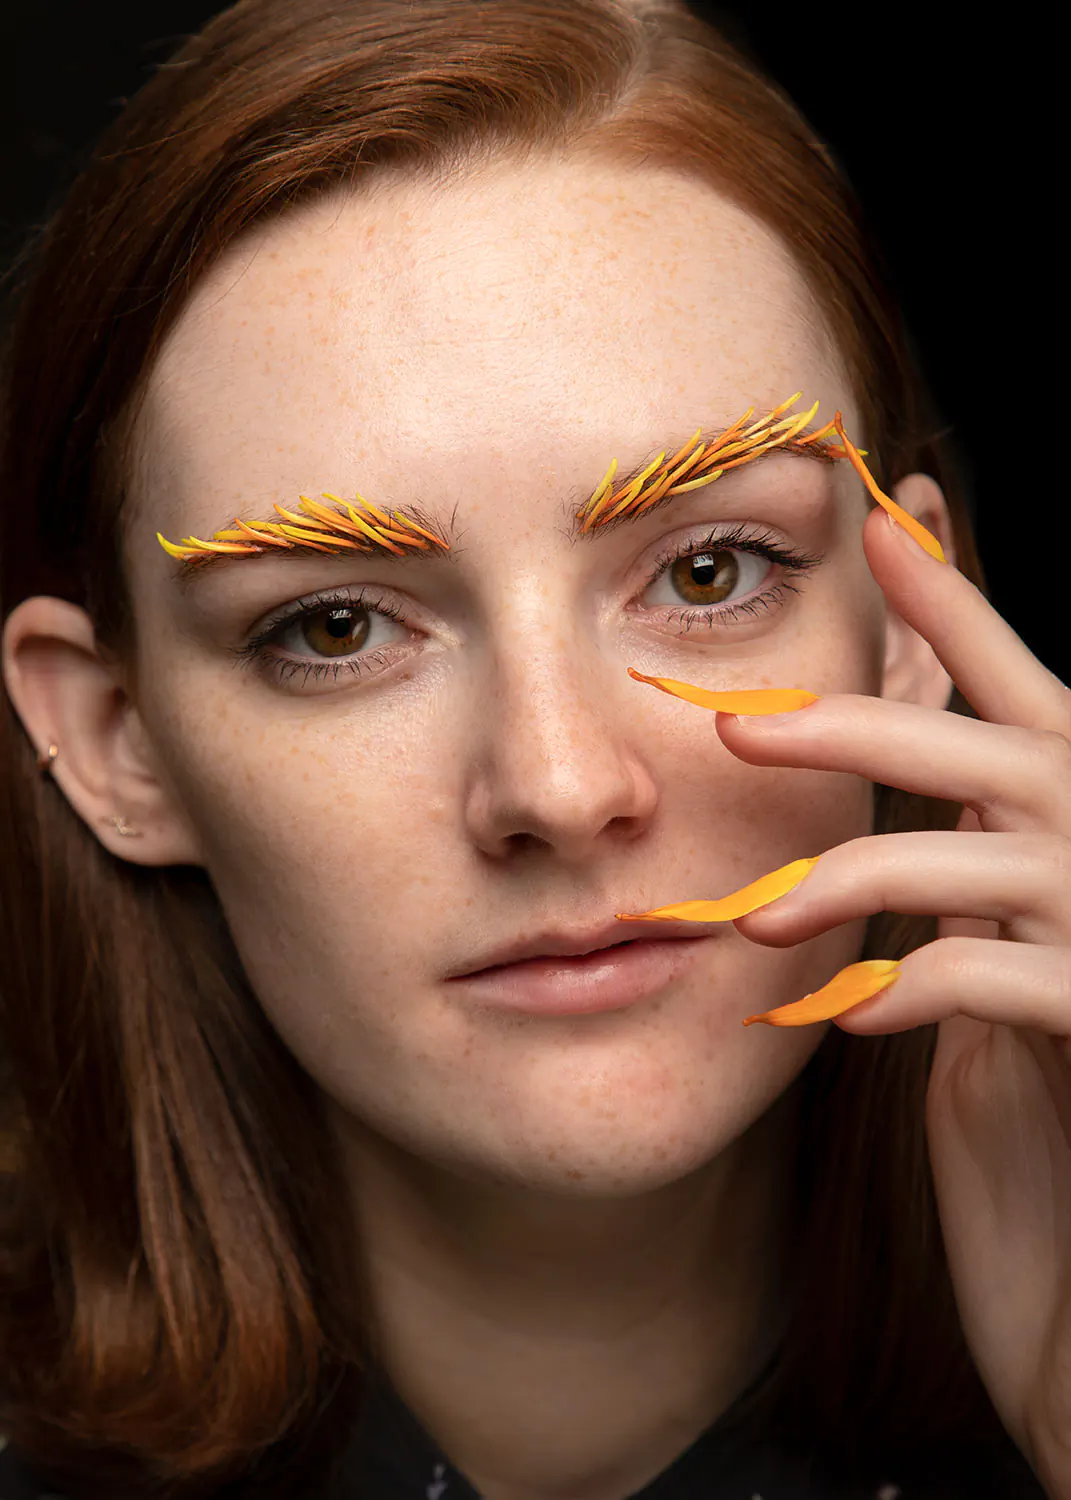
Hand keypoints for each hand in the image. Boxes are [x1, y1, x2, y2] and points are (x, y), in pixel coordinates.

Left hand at [624, 503, 1070, 1495]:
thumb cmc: (1047, 1153)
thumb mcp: (998, 1008)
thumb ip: (971, 923)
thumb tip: (899, 871)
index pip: (1018, 701)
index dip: (957, 611)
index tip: (894, 517)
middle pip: (1009, 754)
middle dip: (878, 723)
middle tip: (740, 727)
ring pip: (998, 859)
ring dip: (864, 872)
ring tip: (759, 914)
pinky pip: (1007, 986)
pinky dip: (913, 990)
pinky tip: (844, 1020)